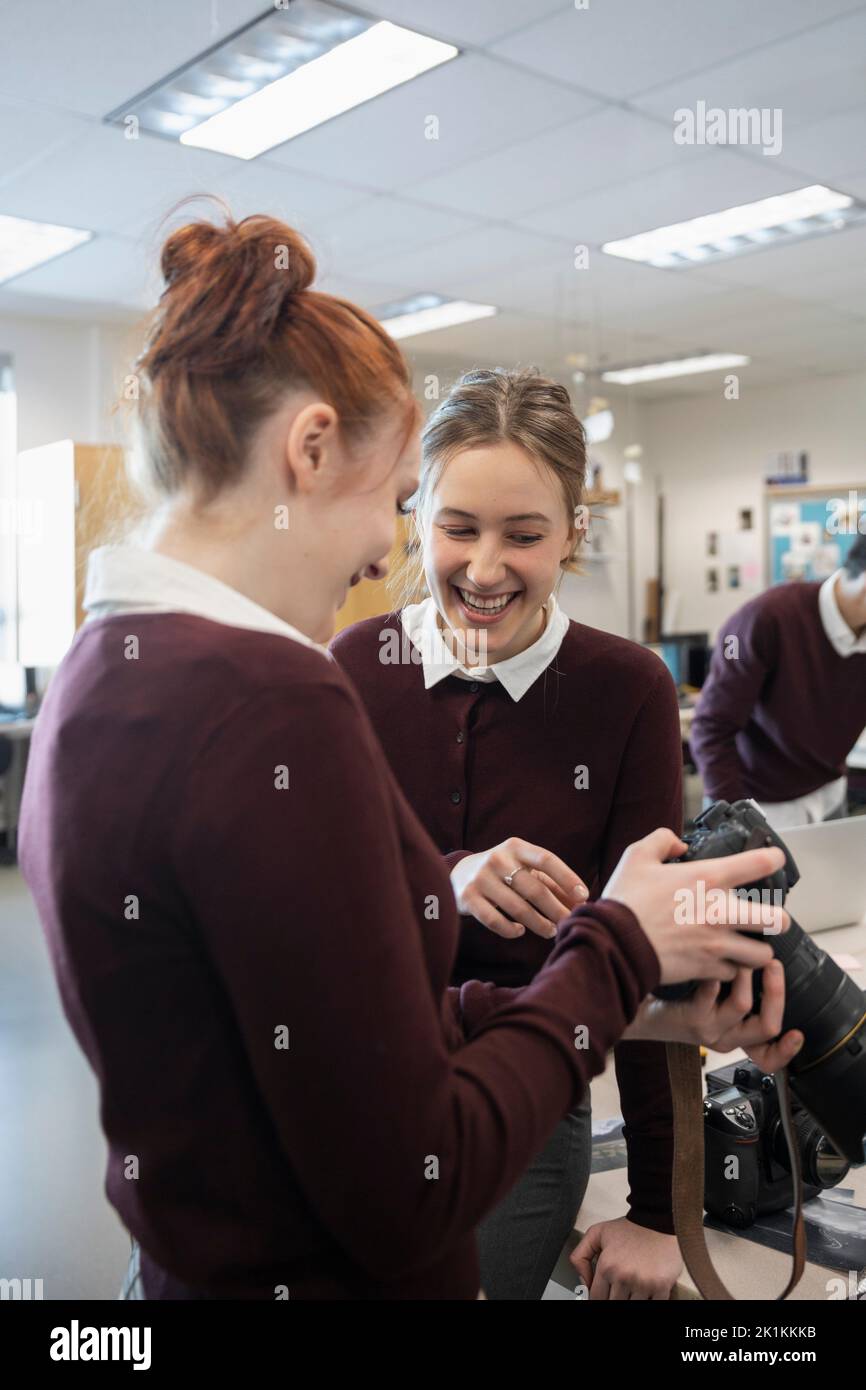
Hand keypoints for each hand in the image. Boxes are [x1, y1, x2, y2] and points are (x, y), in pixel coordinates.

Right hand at [450, 838, 587, 938]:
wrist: (459, 873)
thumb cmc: (503, 872)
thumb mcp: (524, 868)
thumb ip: (551, 883)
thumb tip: (580, 903)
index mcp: (515, 847)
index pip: (546, 859)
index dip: (567, 878)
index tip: (583, 896)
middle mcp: (497, 859)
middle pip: (535, 889)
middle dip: (556, 910)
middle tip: (568, 922)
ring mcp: (481, 878)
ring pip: (517, 908)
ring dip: (539, 924)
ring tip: (550, 931)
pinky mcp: (468, 898)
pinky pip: (494, 921)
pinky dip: (510, 930)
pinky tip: (520, 931)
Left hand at [570, 1217, 681, 1299]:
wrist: (657, 1220)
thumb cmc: (629, 1228)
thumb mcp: (596, 1234)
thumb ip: (580, 1256)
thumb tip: (583, 1282)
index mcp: (607, 1267)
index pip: (596, 1298)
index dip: (598, 1297)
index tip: (603, 1293)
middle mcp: (624, 1278)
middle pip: (613, 1304)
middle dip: (614, 1297)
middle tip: (618, 1287)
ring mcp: (644, 1284)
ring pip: (631, 1306)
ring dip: (631, 1299)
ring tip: (632, 1287)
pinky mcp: (661, 1287)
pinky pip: (652, 1305)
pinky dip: (648, 1300)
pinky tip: (645, 1291)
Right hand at [602, 828, 789, 984]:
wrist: (614, 944)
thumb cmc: (625, 902)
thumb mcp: (636, 857)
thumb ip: (661, 841)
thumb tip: (679, 845)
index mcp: (707, 878)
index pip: (759, 863)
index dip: (773, 858)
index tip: (774, 860)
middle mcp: (720, 911)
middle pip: (777, 919)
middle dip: (776, 918)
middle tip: (766, 918)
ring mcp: (716, 943)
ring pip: (762, 954)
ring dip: (757, 950)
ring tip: (748, 946)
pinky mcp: (707, 968)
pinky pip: (734, 973)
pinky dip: (731, 970)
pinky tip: (721, 962)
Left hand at [623, 959, 803, 1068]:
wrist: (644, 1008)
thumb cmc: (683, 1000)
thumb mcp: (717, 1002)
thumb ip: (741, 992)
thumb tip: (764, 961)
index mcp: (737, 1037)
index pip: (769, 1057)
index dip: (787, 1050)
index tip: (799, 1034)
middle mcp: (726, 1038)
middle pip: (767, 1026)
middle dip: (776, 991)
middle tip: (773, 963)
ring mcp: (709, 1029)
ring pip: (742, 1005)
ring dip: (746, 975)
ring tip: (740, 955)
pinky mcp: (692, 1017)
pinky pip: (712, 994)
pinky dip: (717, 975)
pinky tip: (713, 962)